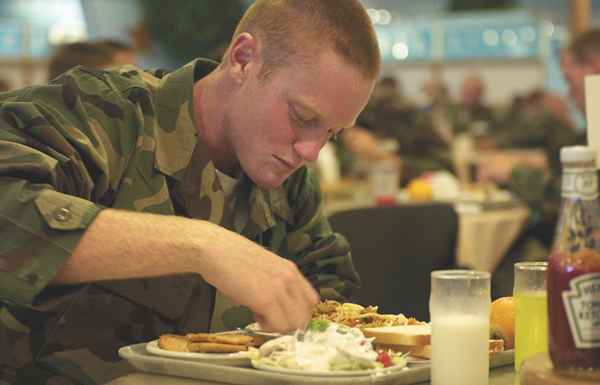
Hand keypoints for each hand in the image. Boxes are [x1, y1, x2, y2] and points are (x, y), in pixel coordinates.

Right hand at [198, 223, 319, 332]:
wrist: (215, 250)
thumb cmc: (232, 258)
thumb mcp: (264, 268)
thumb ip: (277, 284)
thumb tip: (279, 306)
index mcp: (291, 270)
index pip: (312, 301)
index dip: (299, 312)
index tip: (285, 315)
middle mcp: (290, 278)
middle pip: (305, 316)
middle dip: (289, 323)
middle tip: (271, 318)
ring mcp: (280, 289)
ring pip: (294, 324)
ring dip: (278, 326)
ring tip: (260, 315)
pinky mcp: (266, 300)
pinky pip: (277, 325)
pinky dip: (267, 327)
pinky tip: (253, 315)